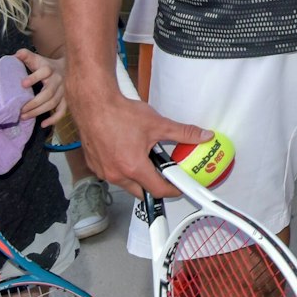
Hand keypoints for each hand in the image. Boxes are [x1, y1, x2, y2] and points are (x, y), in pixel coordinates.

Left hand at [16, 47, 66, 126]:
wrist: (67, 68)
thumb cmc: (46, 65)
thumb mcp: (37, 59)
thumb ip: (26, 56)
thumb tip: (16, 54)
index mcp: (50, 69)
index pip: (44, 72)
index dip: (34, 77)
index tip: (22, 84)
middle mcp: (58, 80)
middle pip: (48, 93)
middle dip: (33, 103)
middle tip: (20, 109)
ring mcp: (63, 91)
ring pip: (53, 103)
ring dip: (39, 111)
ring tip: (24, 116)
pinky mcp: (66, 100)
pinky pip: (62, 111)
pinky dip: (54, 119)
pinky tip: (44, 124)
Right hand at [70, 69, 207, 199]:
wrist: (93, 104)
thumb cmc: (119, 114)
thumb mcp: (158, 124)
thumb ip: (183, 133)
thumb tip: (202, 135)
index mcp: (133, 167)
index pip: (158, 190)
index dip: (173, 190)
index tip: (179, 187)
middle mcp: (116, 174)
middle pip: (141, 191)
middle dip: (155, 186)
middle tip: (166, 175)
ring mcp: (103, 171)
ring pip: (126, 184)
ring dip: (138, 177)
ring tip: (148, 160)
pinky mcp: (94, 165)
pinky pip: (112, 174)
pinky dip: (123, 169)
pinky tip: (129, 154)